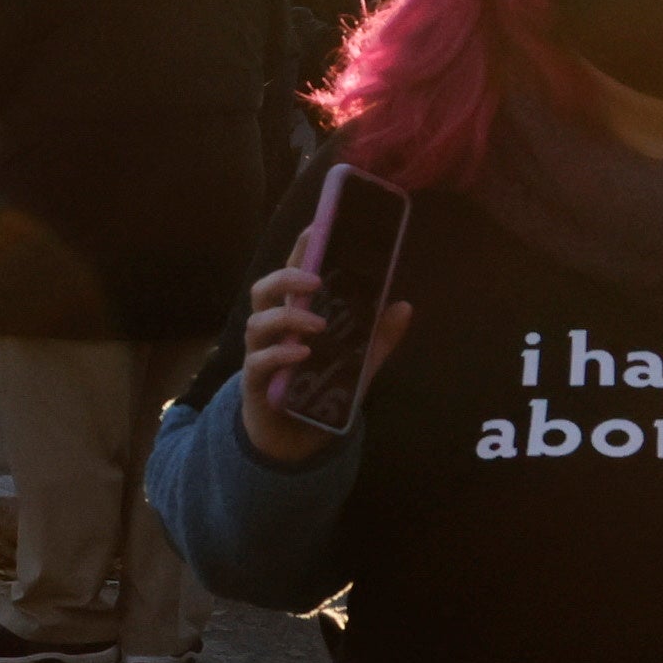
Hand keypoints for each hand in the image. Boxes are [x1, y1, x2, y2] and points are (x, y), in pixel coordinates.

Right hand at [235, 258, 410, 468]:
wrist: (297, 435)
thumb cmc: (322, 388)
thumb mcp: (359, 361)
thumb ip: (379, 336)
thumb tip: (405, 306)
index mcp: (295, 314)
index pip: (293, 274)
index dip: (301, 250)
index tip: (316, 227)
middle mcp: (273, 327)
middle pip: (264, 289)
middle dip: (286, 278)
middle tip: (316, 280)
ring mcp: (261, 352)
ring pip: (258, 322)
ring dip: (287, 317)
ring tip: (318, 325)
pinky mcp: (257, 381)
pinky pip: (259, 360)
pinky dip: (280, 354)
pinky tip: (301, 353)